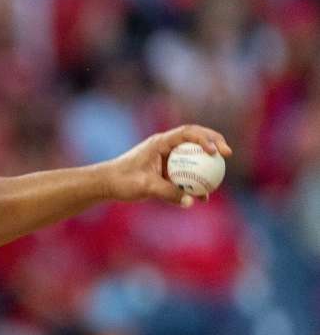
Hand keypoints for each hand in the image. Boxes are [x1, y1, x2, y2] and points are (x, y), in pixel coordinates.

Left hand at [100, 124, 232, 206]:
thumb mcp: (145, 186)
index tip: (216, 152)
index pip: (188, 133)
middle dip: (214, 142)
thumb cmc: (122, 181)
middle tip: (228, 154)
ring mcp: (166, 158)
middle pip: (195, 139)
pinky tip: (203, 197)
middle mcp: (165, 146)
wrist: (106, 185)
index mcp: (160, 142)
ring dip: (207, 164)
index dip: (206, 138)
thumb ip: (168, 192)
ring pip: (192, 157)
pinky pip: (185, 174)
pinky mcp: (165, 171)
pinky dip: (195, 182)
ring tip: (219, 177)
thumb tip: (191, 201)